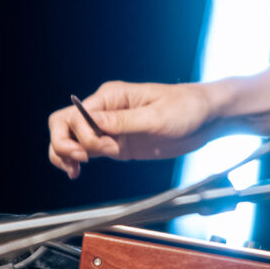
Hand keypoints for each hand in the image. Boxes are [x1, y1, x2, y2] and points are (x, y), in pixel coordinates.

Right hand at [47, 81, 221, 177]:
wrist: (206, 117)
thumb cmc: (186, 107)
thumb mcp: (157, 116)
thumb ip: (123, 121)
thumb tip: (94, 121)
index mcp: (111, 96)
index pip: (76, 115)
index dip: (81, 136)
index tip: (99, 150)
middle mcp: (105, 110)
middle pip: (63, 124)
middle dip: (64, 145)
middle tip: (80, 162)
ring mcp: (109, 127)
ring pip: (71, 139)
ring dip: (67, 155)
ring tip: (75, 171)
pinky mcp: (117, 143)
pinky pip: (87, 150)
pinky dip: (76, 161)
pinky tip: (75, 172)